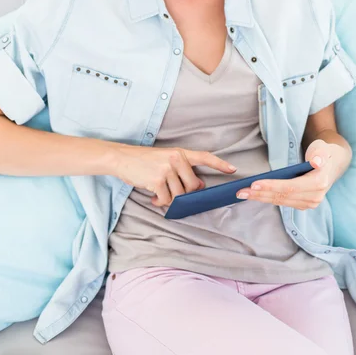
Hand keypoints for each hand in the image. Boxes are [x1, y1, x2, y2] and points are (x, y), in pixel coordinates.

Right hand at [109, 144, 236, 206]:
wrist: (122, 158)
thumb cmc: (144, 161)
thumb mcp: (165, 160)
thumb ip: (182, 170)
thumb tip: (198, 184)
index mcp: (180, 152)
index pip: (204, 157)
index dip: (219, 164)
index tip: (233, 170)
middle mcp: (176, 158)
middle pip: (192, 186)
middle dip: (184, 194)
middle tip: (171, 192)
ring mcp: (167, 169)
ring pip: (179, 195)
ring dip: (168, 199)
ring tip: (158, 194)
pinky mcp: (158, 180)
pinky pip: (166, 200)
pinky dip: (159, 202)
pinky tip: (152, 197)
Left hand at [236, 139, 344, 209]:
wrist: (333, 163)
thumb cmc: (324, 152)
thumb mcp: (323, 147)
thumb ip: (320, 153)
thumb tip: (317, 162)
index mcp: (319, 183)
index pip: (291, 186)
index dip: (272, 186)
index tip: (254, 184)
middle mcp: (315, 197)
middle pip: (283, 196)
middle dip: (260, 194)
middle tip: (240, 191)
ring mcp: (310, 203)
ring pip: (281, 201)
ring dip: (260, 198)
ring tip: (242, 194)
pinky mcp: (304, 204)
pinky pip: (283, 202)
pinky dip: (267, 198)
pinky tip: (254, 196)